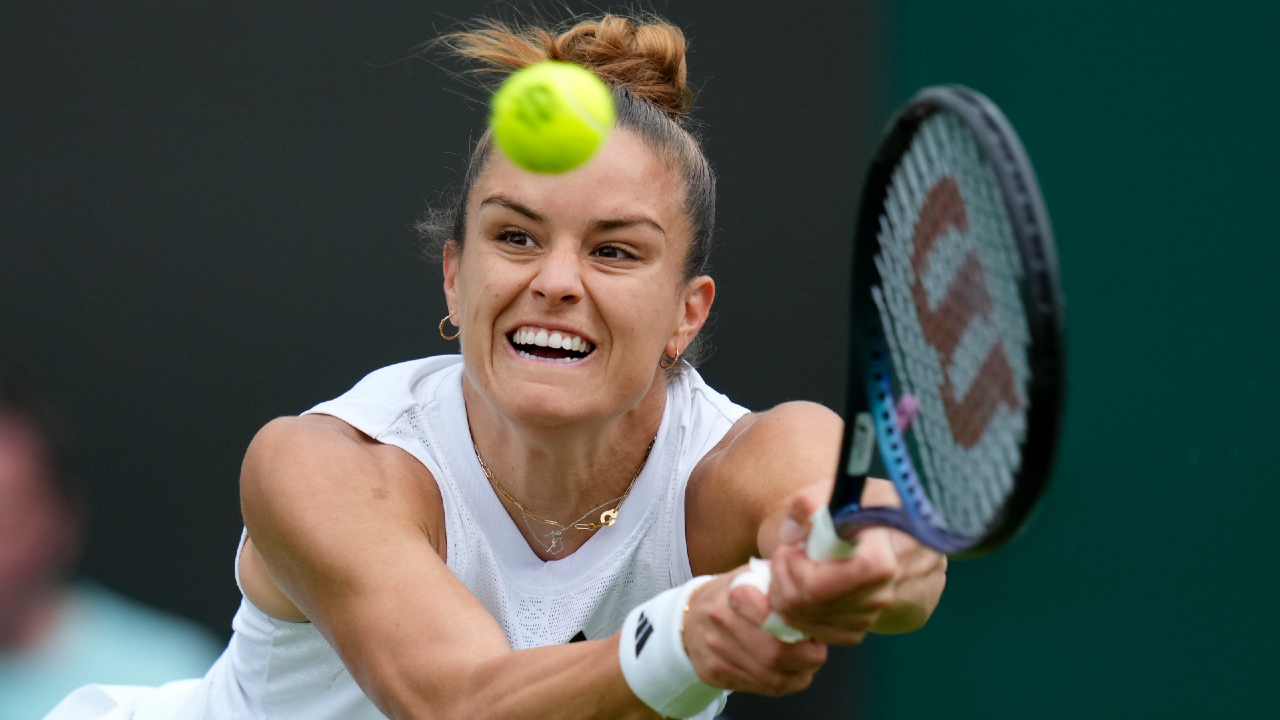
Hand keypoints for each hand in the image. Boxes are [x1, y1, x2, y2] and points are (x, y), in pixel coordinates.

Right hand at [681, 571, 827, 696]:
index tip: (809, 627)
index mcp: (733, 594)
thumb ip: (780, 580)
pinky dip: (783, 683)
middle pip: (774, 654)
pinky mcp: (714, 674)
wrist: (692, 615)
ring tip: (804, 660)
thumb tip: (811, 590)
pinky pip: (760, 689)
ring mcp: (715, 652)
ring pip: (771, 678)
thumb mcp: (753, 574)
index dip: (801, 630)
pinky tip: (788, 671)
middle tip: (815, 648)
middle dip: (806, 657)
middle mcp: (719, 623)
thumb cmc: (732, 593)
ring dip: (798, 673)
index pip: (774, 620)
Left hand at [762, 483, 947, 643]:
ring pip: (804, 622)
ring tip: (795, 563)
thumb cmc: (873, 509)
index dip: (798, 567)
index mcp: (883, 559)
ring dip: (786, 592)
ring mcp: (871, 618)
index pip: (821, 584)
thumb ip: (812, 502)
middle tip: (786, 552)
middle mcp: (881, 596)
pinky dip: (796, 610)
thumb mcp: (847, 490)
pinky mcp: (859, 630)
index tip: (795, 546)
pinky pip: (812, 631)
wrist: (906, 539)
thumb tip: (790, 535)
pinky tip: (803, 582)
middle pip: (807, 604)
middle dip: (782, 576)